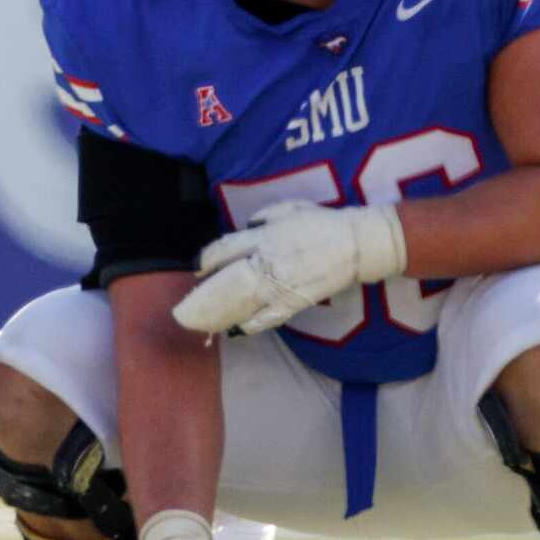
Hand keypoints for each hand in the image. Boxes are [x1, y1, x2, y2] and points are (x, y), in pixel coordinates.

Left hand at [172, 200, 408, 336]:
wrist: (356, 244)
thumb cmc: (321, 222)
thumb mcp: (287, 209)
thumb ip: (261, 220)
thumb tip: (243, 232)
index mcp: (265, 237)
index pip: (224, 250)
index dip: (206, 261)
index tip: (196, 270)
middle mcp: (268, 263)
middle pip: (226, 284)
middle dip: (202, 300)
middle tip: (183, 314)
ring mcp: (281, 286)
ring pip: (242, 306)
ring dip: (219, 318)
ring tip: (201, 327)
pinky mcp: (295, 303)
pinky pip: (267, 318)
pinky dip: (250, 326)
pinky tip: (235, 330)